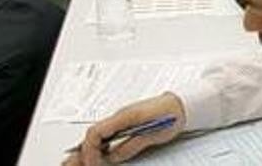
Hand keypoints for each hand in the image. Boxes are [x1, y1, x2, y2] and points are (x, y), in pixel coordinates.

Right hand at [63, 92, 184, 165]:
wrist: (184, 102)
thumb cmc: (172, 114)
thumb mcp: (153, 135)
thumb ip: (131, 146)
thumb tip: (111, 157)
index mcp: (125, 116)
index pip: (96, 132)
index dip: (90, 150)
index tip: (93, 163)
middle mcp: (120, 115)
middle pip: (93, 134)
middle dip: (83, 151)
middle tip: (77, 165)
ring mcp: (123, 117)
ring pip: (98, 134)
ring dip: (90, 148)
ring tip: (83, 162)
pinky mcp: (127, 120)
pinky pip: (107, 132)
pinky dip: (100, 144)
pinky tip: (101, 153)